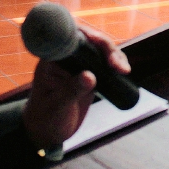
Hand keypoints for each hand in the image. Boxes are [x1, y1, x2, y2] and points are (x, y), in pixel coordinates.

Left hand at [21, 26, 130, 149]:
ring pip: (100, 51)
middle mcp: (66, 58)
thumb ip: (72, 90)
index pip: (69, 37)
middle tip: (117, 65)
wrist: (47, 133)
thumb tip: (90, 76)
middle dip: (106, 48)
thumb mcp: (57, 106)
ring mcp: (78, 66)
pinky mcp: (88, 75)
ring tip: (124, 70)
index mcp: (52, 59)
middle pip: (89, 41)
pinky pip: (105, 64)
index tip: (100, 44)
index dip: (87, 35)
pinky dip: (116, 65)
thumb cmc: (45, 119)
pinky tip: (124, 72)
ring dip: (115, 55)